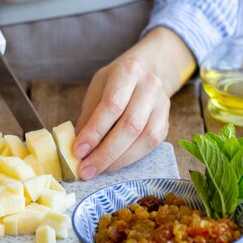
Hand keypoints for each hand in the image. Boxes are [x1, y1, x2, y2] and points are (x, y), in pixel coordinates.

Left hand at [73, 59, 169, 178]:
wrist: (146, 72)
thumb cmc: (115, 83)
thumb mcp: (97, 89)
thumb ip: (88, 116)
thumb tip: (76, 147)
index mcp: (127, 72)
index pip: (111, 105)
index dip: (94, 131)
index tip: (78, 151)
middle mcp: (149, 86)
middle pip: (130, 125)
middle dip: (105, 152)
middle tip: (86, 169)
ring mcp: (162, 104)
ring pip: (143, 137)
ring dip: (117, 159)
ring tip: (97, 170)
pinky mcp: (166, 122)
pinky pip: (151, 145)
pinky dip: (129, 158)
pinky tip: (112, 165)